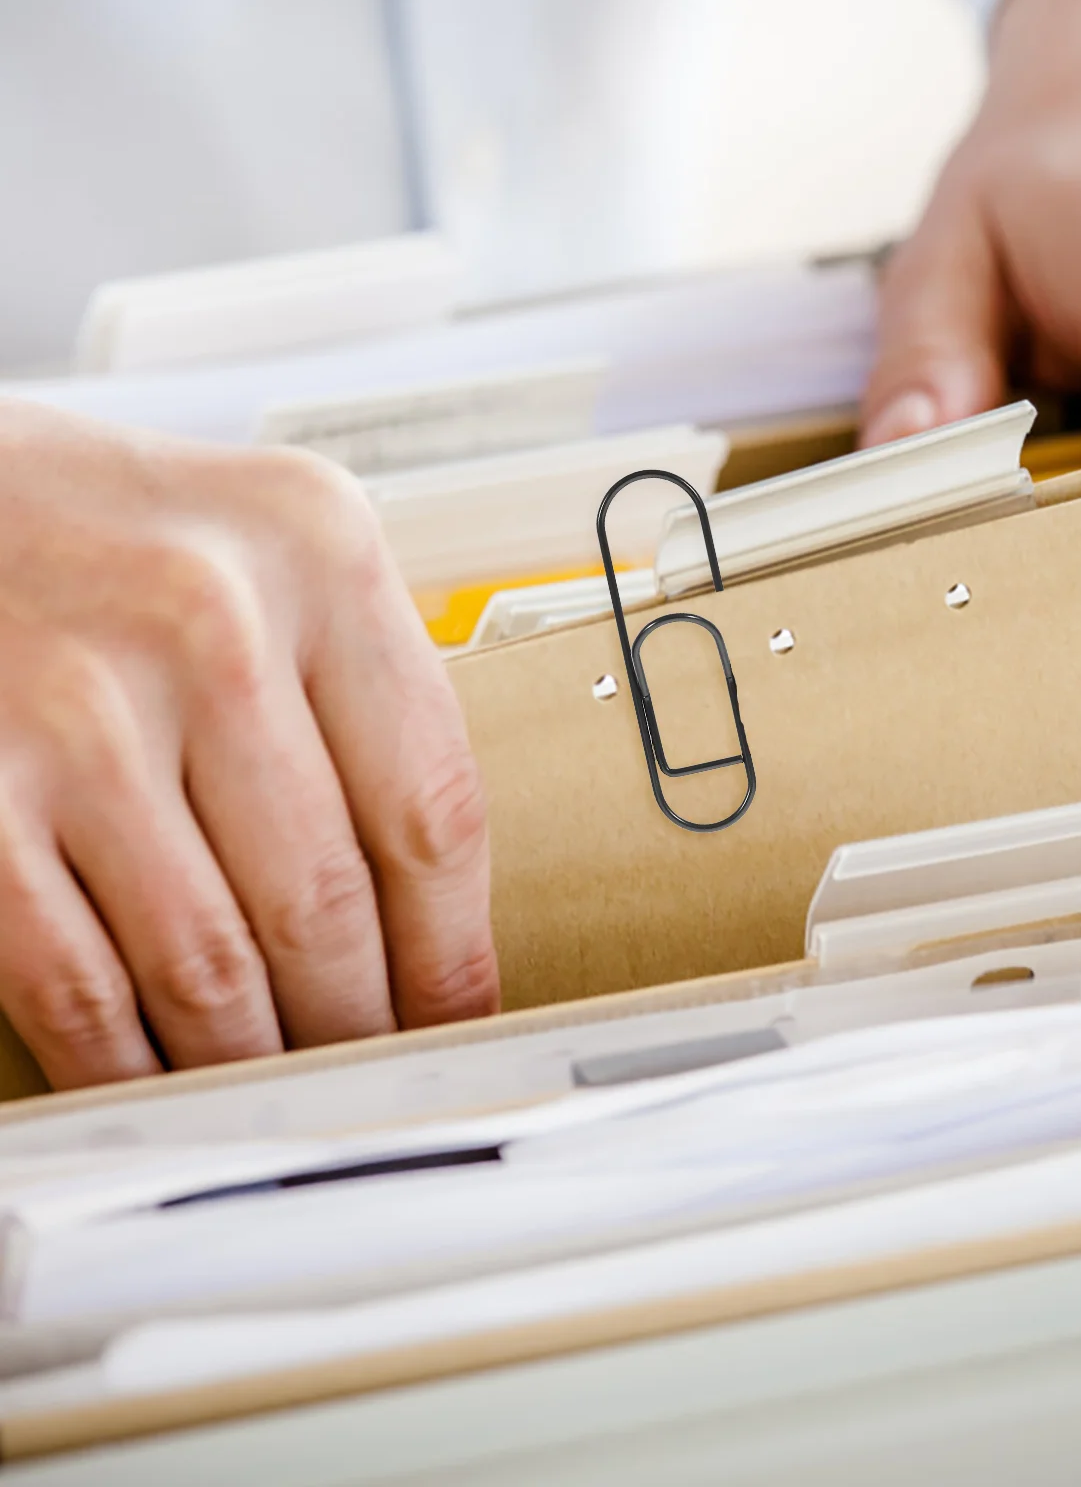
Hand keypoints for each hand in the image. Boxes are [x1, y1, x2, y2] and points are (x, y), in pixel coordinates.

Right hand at [0, 403, 497, 1088]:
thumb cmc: (116, 535)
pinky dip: (124, 1057)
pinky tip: (160, 1075)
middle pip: (328, 899)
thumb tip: (426, 907)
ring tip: (280, 1086)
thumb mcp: (275, 557)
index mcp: (320, 554)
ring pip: (209, 961)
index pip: (434, 807)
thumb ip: (358, 698)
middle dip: (358, 1025)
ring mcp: (80, 705)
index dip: (454, 948)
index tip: (462, 1014)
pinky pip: (76, 979)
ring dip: (253, 1059)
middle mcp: (212, 618)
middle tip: (371, 1073)